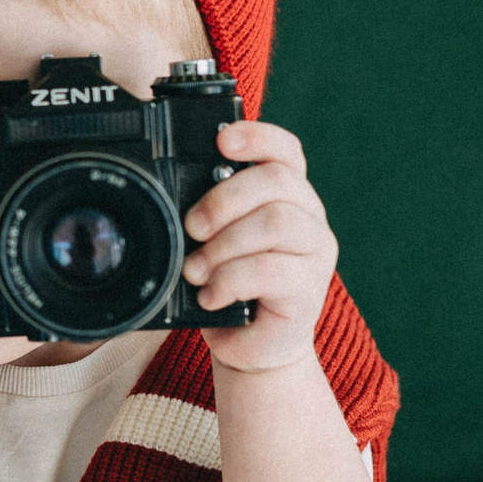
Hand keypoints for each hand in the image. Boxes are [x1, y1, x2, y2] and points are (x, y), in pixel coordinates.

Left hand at [183, 121, 336, 373]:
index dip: (257, 136)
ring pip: (276, 223)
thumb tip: (168, 197)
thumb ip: (204, 213)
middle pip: (277, 181)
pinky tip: (210, 295)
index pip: (284, 150)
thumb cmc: (228, 285)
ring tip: (195, 270)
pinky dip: (230, 281)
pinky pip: (271, 270)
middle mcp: (307, 215)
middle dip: (223, 199)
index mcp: (285, 194)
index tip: (221, 140)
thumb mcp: (211, 242)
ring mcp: (314, 252)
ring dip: (224, 245)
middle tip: (191, 228)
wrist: (249, 345)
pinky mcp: (309, 289)